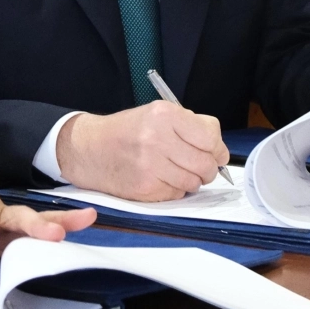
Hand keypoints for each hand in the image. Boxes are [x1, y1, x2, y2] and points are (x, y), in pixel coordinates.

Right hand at [56, 102, 229, 200]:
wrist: (89, 148)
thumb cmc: (126, 131)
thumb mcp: (156, 114)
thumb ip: (190, 126)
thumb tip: (220, 150)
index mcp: (164, 114)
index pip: (210, 136)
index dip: (217, 148)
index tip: (215, 152)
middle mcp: (157, 138)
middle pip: (206, 163)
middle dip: (208, 168)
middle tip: (200, 165)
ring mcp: (151, 165)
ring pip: (194, 182)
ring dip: (192, 180)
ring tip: (177, 170)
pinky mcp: (145, 187)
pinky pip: (177, 194)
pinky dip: (175, 189)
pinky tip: (162, 178)